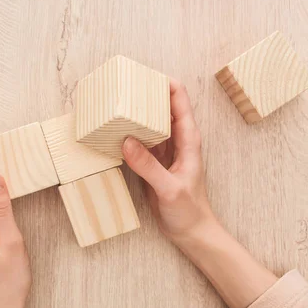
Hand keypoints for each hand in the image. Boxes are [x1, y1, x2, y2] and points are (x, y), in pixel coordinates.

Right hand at [123, 79, 215, 248]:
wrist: (191, 232)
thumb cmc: (189, 211)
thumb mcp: (169, 188)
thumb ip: (148, 166)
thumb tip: (126, 141)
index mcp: (188, 139)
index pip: (179, 100)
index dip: (164, 84)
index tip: (145, 76)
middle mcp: (176, 141)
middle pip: (162, 107)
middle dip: (146, 94)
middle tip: (124, 86)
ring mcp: (164, 152)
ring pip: (150, 123)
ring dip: (136, 113)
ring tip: (116, 103)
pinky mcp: (152, 164)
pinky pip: (140, 142)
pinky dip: (129, 134)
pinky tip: (115, 131)